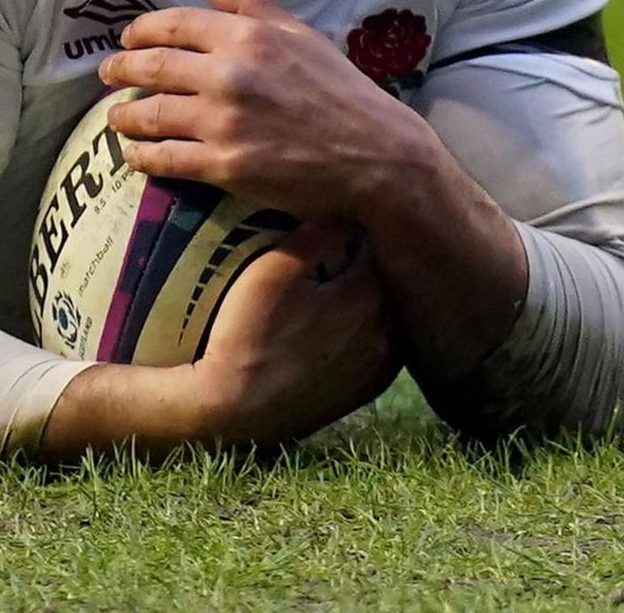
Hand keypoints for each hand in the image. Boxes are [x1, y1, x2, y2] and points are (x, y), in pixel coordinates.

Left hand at [97, 0, 435, 223]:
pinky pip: (166, 158)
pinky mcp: (225, 166)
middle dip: (120, 70)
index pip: (173, 24)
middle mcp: (229, 74)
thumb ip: (247, 2)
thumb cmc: (339, 90)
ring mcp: (224, 122)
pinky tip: (135, 156)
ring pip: (151, 114)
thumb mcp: (298, 33)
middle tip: (106, 75)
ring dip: (124, 116)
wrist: (375, 154)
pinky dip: (143, 157)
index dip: (140, 31)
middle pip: (152, 67)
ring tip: (115, 118)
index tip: (126, 38)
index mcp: (247, 36)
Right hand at [189, 224, 399, 444]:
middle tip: (339, 244)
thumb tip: (345, 210)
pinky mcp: (370, 390)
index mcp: (367, 296)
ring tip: (338, 281)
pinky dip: (369, 327)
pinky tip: (341, 322)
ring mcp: (381, 366)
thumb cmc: (246, 335)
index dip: (357, 224)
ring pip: (387, 311)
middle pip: (387, 278)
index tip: (341, 211)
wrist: (236, 413)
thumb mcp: (271, 272)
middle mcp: (386, 332)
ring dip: (370, 294)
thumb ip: (313, 236)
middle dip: (368, 259)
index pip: (376, 243)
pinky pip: (380, 344)